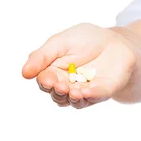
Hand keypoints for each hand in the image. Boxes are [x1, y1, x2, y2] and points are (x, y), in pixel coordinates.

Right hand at [21, 23, 135, 108]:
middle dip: (58, 92)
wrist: (115, 40)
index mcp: (54, 73)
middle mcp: (68, 85)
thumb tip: (24, 73)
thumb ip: (42, 56)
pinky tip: (86, 92)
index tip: (48, 78)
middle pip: (58, 95)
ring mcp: (86, 90)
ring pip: (75, 101)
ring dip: (72, 98)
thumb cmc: (86, 40)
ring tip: (73, 91)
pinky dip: (91, 96)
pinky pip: (96, 96)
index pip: (45, 81)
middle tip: (60, 85)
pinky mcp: (104, 90)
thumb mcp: (60, 42)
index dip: (46, 82)